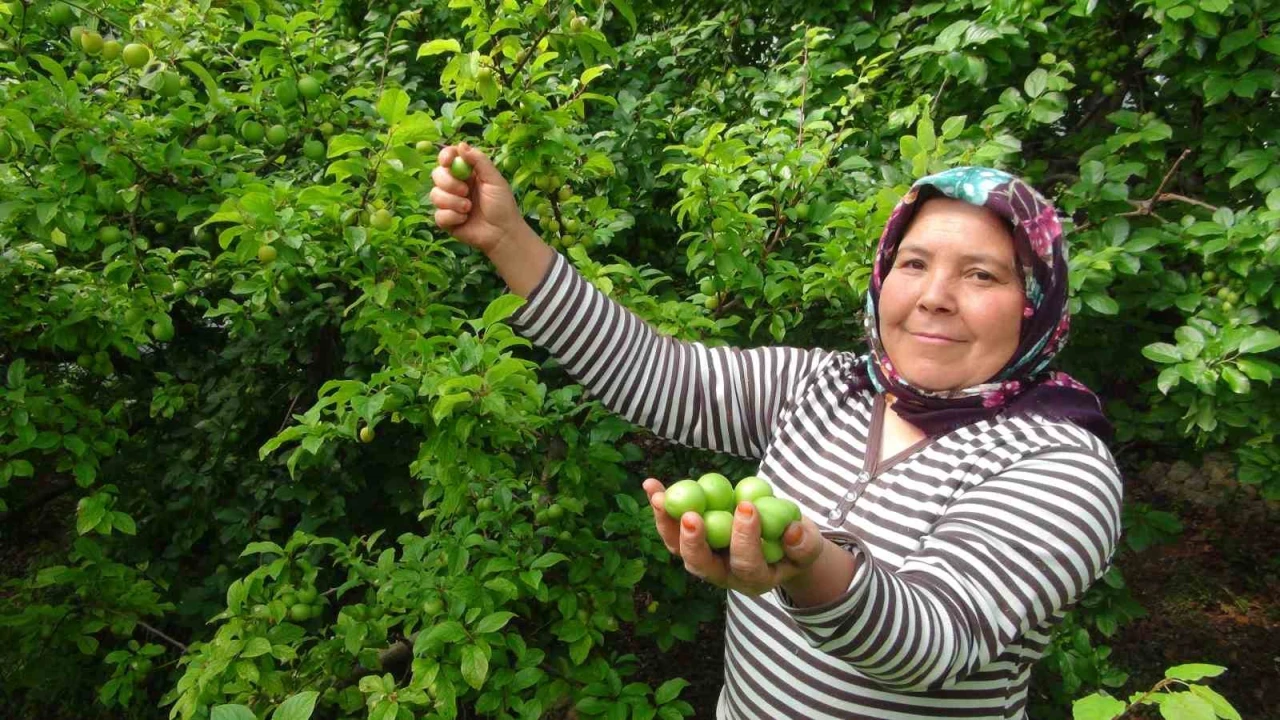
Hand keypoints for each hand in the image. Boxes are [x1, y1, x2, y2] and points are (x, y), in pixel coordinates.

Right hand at [430, 142, 524, 254]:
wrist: (503, 233)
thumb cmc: (502, 205)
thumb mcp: (494, 180)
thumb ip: (479, 161)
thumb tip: (461, 145)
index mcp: (466, 173)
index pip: (448, 158)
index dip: (445, 156)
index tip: (448, 161)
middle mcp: (455, 185)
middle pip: (437, 174)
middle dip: (449, 183)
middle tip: (466, 191)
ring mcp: (449, 203)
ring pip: (435, 194)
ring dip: (453, 202)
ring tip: (469, 209)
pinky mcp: (446, 220)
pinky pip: (438, 214)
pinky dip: (452, 217)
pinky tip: (464, 220)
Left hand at [642, 477, 825, 595]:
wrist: (778, 546)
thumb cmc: (795, 545)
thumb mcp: (808, 546)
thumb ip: (803, 543)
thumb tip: (791, 532)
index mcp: (755, 579)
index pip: (746, 565)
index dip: (745, 539)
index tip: (748, 509)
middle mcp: (723, 575)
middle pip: (701, 565)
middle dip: (693, 541)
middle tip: (691, 516)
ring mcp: (704, 560)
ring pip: (679, 548)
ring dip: (666, 522)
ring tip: (658, 496)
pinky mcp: (691, 543)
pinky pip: (672, 528)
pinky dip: (661, 507)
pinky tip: (651, 485)